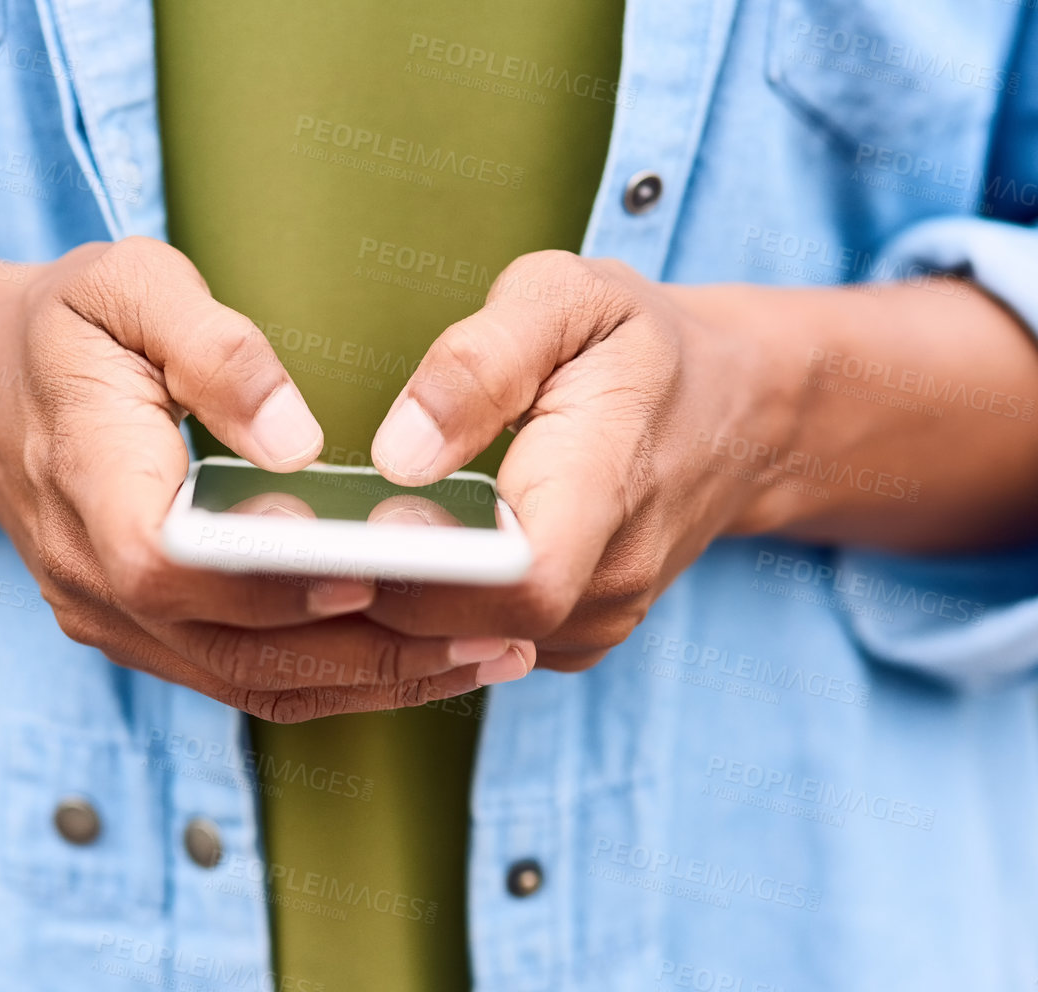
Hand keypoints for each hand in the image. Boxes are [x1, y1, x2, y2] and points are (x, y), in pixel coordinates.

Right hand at [0, 237, 529, 719]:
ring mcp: (114, 623)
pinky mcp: (141, 636)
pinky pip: (242, 679)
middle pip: (241, 654)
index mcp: (90, 492)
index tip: (386, 576)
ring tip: (482, 659)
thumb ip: (213, 349)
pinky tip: (413, 657)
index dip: (282, 586)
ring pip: (251, 686)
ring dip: (369, 683)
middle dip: (373, 656)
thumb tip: (299, 441)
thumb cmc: (64, 329)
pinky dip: (331, 677)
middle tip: (493, 640)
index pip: (182, 569)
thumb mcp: (125, 286)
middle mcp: (97, 584)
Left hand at [364, 251, 807, 671]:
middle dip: (379, 587)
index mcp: (607, 488)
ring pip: (461, 645)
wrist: (733, 415)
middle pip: (472, 624)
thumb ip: (479, 363)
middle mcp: (610, 581)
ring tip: (336, 537)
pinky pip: (476, 644)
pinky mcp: (568, 640)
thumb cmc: (637, 347)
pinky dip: (422, 609)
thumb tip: (400, 454)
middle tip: (304, 529)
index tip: (359, 524)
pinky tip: (392, 555)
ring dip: (390, 603)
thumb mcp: (567, 300)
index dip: (429, 571)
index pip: (522, 582)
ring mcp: (593, 623)